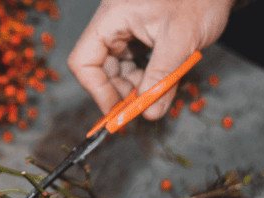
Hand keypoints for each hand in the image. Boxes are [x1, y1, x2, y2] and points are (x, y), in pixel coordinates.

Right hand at [67, 0, 234, 119]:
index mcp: (112, 18)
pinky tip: (160, 83)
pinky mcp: (140, 37)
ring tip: (156, 94)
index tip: (116, 111)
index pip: (84, 60)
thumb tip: (149, 113)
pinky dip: (146, 78)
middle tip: (141, 108)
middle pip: (100, 68)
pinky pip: (134, 64)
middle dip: (119, 91)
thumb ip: (162, 78)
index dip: (96, 90)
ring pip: (118, 69)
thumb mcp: (180, 41)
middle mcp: (114, 24)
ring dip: (135, 87)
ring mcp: (127, 31)